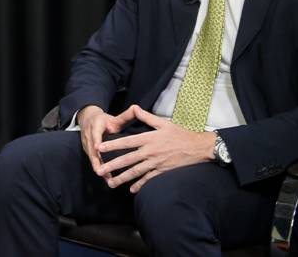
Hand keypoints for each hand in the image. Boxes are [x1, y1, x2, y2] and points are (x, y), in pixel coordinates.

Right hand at [77, 105, 133, 172]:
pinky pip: (93, 160)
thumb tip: (135, 108)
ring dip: (98, 167)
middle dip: (96, 161)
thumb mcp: (113, 117)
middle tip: (102, 172)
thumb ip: (125, 116)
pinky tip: (107, 177)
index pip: (95, 134)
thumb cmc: (103, 120)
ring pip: (92, 157)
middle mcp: (89, 136)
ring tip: (107, 178)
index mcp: (95, 126)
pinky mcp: (87, 150)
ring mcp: (86, 144)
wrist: (87, 119)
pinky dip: (99, 168)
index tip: (97, 148)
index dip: (96, 141)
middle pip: (91, 150)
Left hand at [95, 105, 215, 191]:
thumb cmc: (180, 133)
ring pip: (136, 172)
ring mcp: (156, 163)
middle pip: (128, 159)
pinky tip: (131, 189)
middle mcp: (150, 152)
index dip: (113, 145)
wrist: (198, 147)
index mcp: (148, 138)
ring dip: (122, 178)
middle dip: (112, 165)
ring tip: (111, 182)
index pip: (127, 142)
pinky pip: (149, 179)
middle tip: (99, 170)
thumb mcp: (163, 122)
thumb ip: (146, 116)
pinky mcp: (162, 171)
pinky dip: (140, 184)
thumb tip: (134, 107)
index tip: (100, 148)